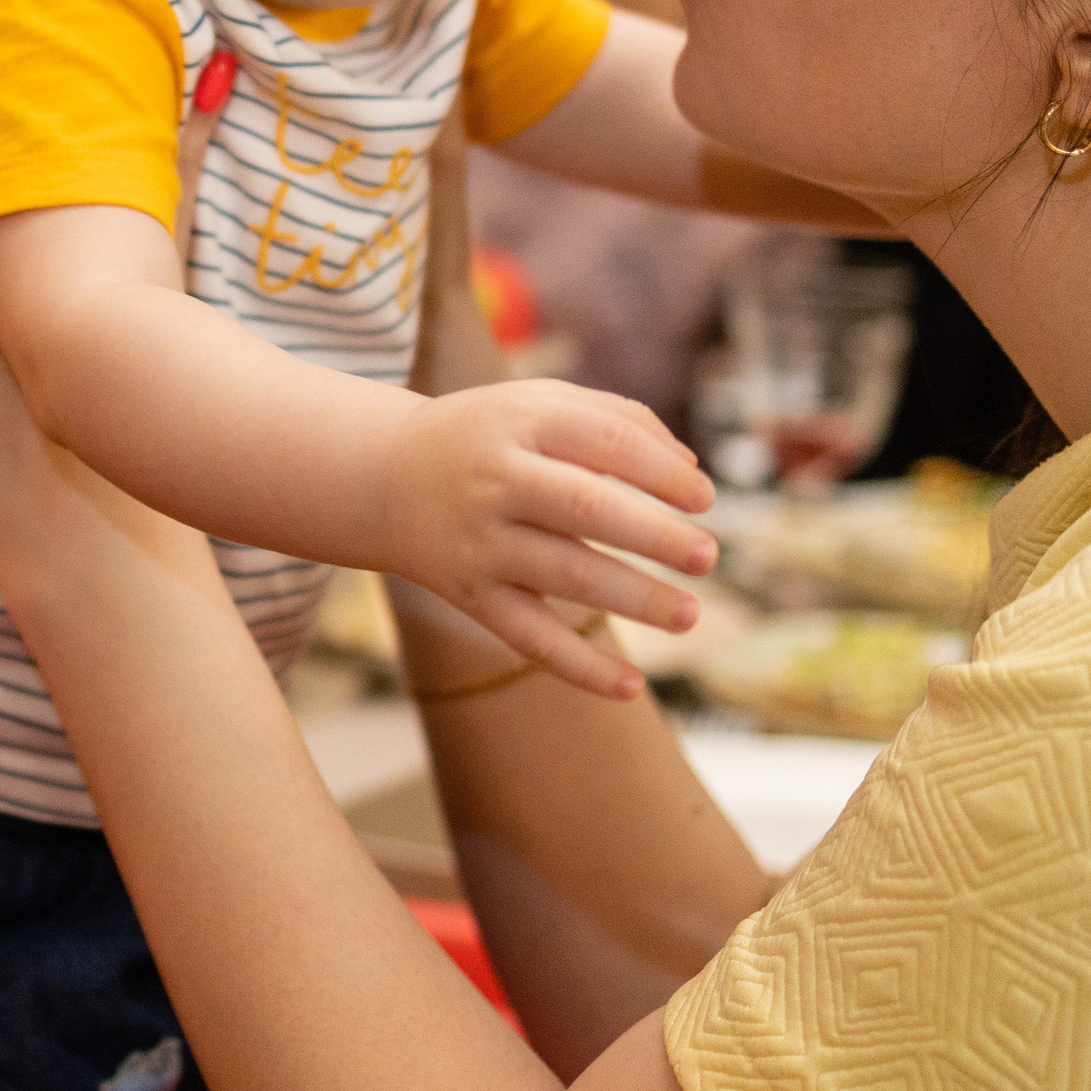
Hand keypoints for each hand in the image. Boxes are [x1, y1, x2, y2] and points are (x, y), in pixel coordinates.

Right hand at [382, 382, 714, 699]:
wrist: (383, 477)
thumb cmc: (489, 435)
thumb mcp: (540, 403)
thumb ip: (619, 419)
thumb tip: (691, 470)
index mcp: (523, 421)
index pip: (606, 440)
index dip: (662, 471)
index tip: (704, 498)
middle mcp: (498, 480)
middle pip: (586, 506)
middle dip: (654, 535)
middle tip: (707, 556)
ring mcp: (482, 541)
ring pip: (565, 575)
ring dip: (633, 599)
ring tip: (689, 614)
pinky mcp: (471, 595)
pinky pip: (528, 637)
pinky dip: (579, 667)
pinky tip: (631, 688)